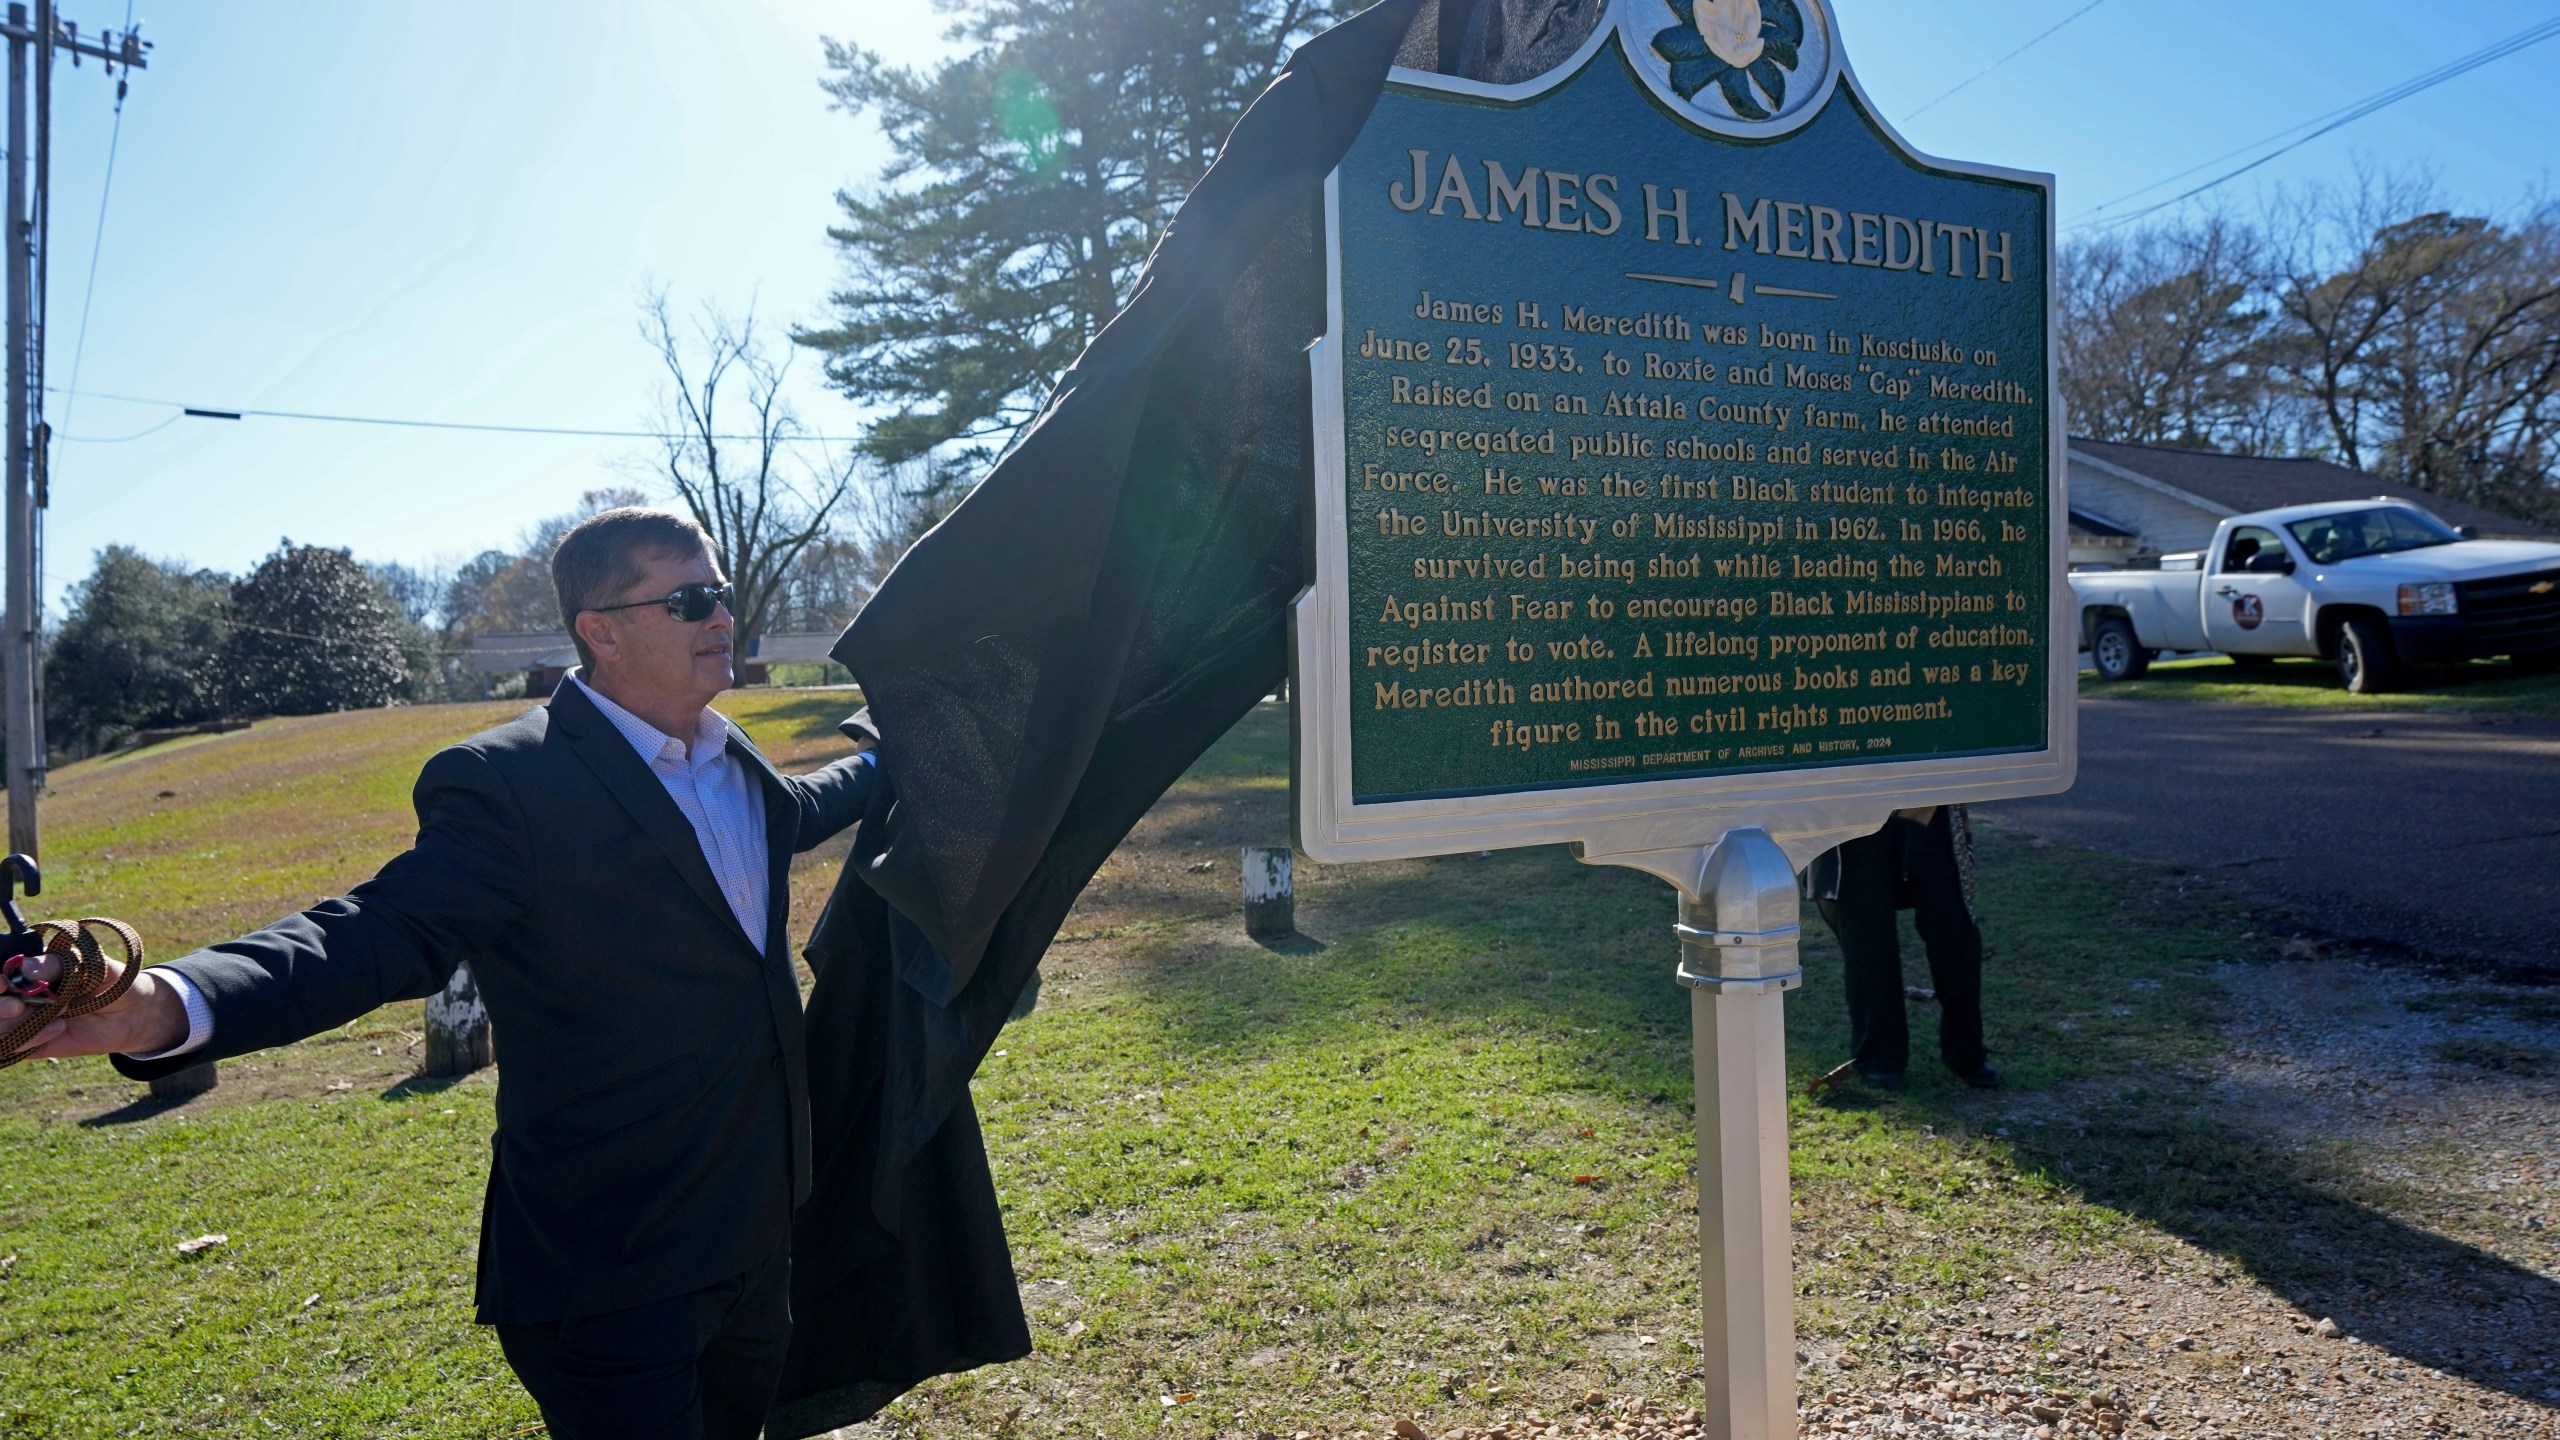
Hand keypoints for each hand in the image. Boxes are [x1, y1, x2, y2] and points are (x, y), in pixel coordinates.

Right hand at [0, 961, 188, 1061]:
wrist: (132, 1013)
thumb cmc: (110, 981)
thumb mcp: (92, 965)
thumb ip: (59, 964)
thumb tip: (23, 966)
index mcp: (25, 971)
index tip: (3, 983)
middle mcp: (16, 996)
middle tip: (19, 1007)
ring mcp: (21, 1021)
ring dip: (12, 1025)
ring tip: (56, 1015)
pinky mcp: (30, 1045)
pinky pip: (10, 1049)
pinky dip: (28, 1041)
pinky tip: (59, 1029)